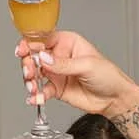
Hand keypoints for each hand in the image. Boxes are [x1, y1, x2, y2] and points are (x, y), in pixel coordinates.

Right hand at [18, 30, 135, 119]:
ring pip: (34, 73)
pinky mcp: (56, 89)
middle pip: (34, 56)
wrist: (115, 99)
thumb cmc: (108, 76)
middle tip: (30, 72)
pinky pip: (41, 91)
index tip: (23, 50)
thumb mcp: (87, 65)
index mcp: (67, 42)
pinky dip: (36, 95)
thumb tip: (43, 58)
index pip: (43, 39)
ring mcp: (56, 73)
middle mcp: (59, 56)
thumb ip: (64, 64)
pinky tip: (35, 98)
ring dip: (30, 80)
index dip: (30, 43)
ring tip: (33, 87)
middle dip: (28, 63)